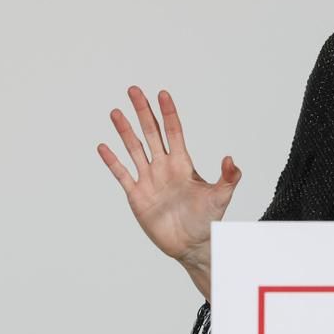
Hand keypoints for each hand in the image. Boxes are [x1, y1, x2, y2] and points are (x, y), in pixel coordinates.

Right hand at [97, 86, 240, 295]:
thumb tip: (230, 159)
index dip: (168, 113)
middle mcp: (164, 167)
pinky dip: (112, 161)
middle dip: (143, 111)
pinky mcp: (137, 196)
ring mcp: (149, 180)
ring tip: (116, 112)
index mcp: (182, 163)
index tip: (162, 93)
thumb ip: (227, 178)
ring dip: (125, 131)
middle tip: (134, 90)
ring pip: (134, 149)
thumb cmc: (207, 219)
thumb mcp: (221, 197)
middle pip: (151, 133)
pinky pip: (122, 174)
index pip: (173, 131)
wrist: (192, 244)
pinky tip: (103, 147)